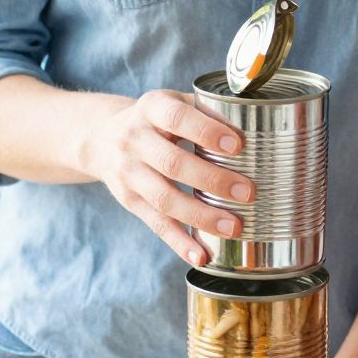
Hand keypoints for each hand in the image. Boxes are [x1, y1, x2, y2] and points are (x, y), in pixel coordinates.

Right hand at [77, 89, 253, 263]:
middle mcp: (134, 140)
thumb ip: (207, 113)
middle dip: (212, 180)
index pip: (177, 118)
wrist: (102, 138)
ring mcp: (129, 173)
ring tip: (233, 227)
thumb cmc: (155, 120)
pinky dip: (180, 243)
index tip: (237, 146)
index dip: (206, 132)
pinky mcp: (130, 201)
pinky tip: (202, 255)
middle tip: (248, 192)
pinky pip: (156, 224)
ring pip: (164, 199)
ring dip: (201, 216)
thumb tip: (256, 133)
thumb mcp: (174, 102)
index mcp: (151, 108)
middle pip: (172, 164)